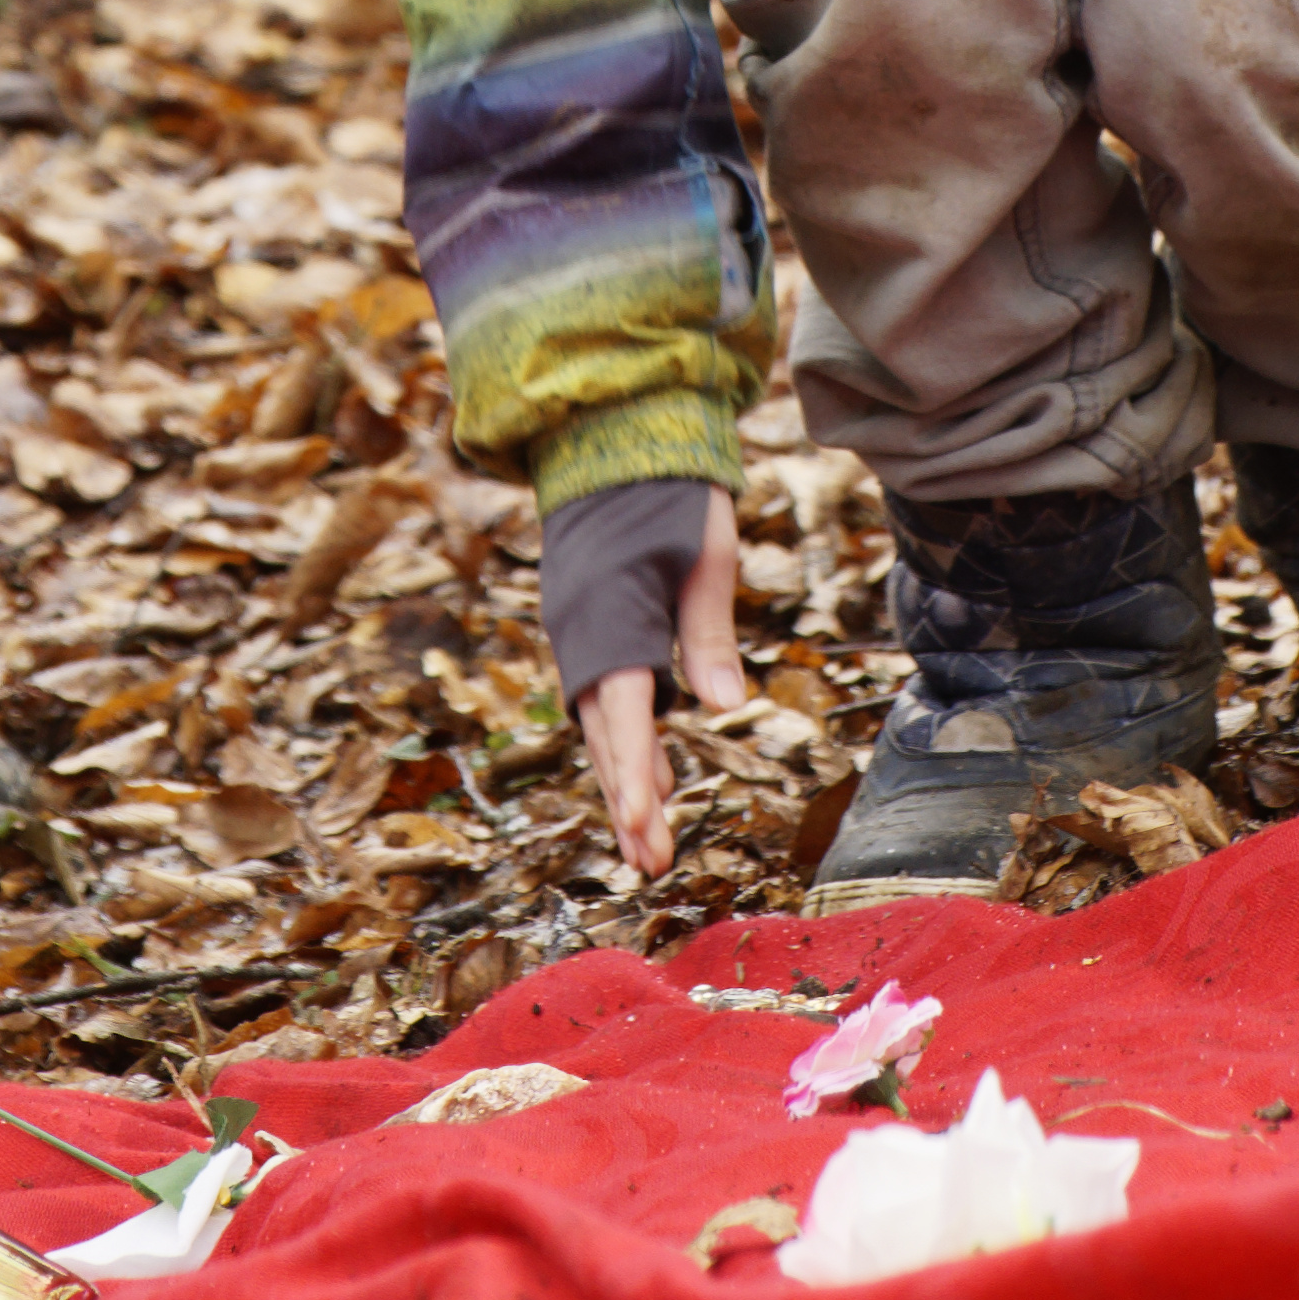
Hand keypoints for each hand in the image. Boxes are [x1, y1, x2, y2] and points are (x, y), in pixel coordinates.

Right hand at [576, 494, 743, 876]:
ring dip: (623, 778)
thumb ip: (708, 628)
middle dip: (627, 798)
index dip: (634, 769)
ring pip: (598, 720)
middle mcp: (581, 627)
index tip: (644, 825)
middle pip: (602, 729)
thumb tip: (721, 704)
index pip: (622, 707)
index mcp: (611, 610)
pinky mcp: (585, 624)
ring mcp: (576, 627)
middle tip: (653, 864)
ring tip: (650, 842)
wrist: (611, 435)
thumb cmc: (670, 487)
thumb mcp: (706, 549)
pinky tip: (654, 775)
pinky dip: (623, 740)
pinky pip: (601, 696)